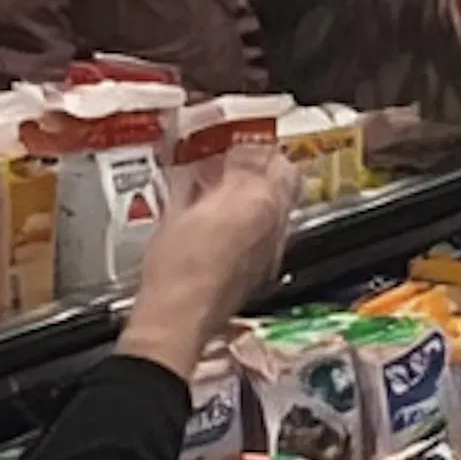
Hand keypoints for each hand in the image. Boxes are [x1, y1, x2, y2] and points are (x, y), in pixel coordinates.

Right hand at [115, 148, 297, 377]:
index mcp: (257, 200)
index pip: (274, 159)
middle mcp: (274, 224)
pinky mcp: (262, 271)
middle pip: (283, 183)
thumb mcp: (179, 208)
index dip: (257, 148)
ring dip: (258, 196)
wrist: (179, 317)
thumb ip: (203, 181)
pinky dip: (252, 223)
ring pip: (278, 209)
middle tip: (237, 162)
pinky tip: (224, 224)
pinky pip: (267, 235)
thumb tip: (214, 165)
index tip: (239, 143)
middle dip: (262, 170)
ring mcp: (271, 249)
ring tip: (226, 190)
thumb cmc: (177, 266)